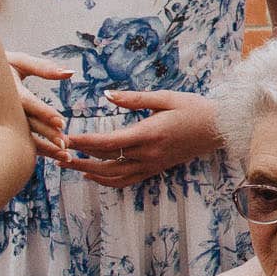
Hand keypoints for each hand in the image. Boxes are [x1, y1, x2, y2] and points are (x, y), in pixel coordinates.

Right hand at [6, 50, 70, 161]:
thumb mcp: (18, 62)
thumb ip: (43, 68)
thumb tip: (70, 73)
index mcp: (7, 92)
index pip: (29, 104)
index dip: (44, 113)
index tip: (61, 123)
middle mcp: (3, 110)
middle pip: (28, 125)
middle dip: (47, 136)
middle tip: (65, 145)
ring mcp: (0, 123)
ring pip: (25, 138)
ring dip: (45, 148)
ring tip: (65, 156)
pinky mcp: (1, 130)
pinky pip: (20, 141)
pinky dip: (36, 149)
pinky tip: (53, 155)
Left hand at [62, 90, 220, 188]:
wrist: (218, 128)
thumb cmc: (193, 108)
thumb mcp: (165, 97)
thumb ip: (134, 98)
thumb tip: (106, 95)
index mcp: (148, 134)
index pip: (107, 142)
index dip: (83, 141)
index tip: (65, 137)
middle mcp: (147, 154)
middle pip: (105, 161)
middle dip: (79, 157)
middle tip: (58, 153)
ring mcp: (151, 165)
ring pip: (113, 176)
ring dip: (90, 171)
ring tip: (70, 164)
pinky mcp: (155, 169)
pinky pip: (126, 180)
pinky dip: (107, 180)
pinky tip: (94, 174)